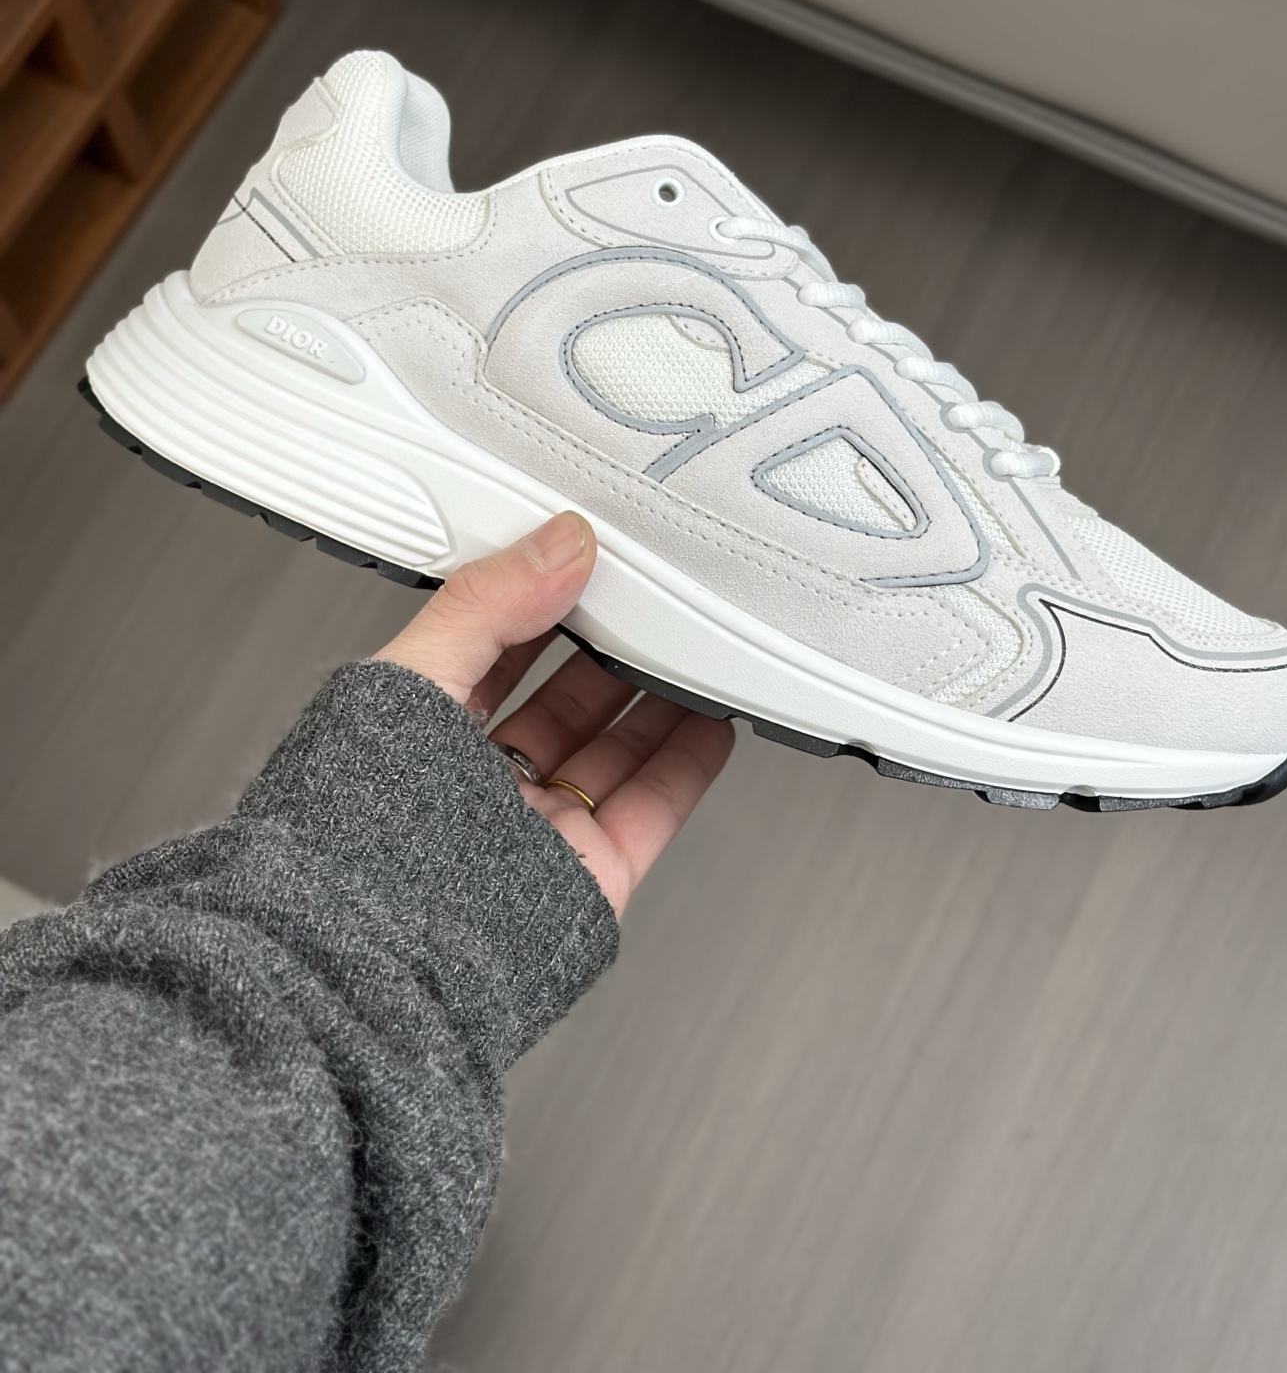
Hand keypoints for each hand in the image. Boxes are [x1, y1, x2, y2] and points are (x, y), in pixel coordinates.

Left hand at [373, 513, 734, 916]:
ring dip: (658, 698)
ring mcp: (533, 836)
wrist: (375, 966)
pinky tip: (709, 720)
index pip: (491, 653)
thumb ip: (484, 606)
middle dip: (609, 650)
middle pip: (562, 703)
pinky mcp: (586, 878)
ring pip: (612, 752)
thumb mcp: (409, 680)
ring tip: (696, 644)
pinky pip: (649, 809)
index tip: (587, 563)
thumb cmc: (351, 845)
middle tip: (652, 599)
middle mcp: (476, 790)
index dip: (539, 605)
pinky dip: (686, 762)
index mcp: (417, 738)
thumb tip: (557, 545)